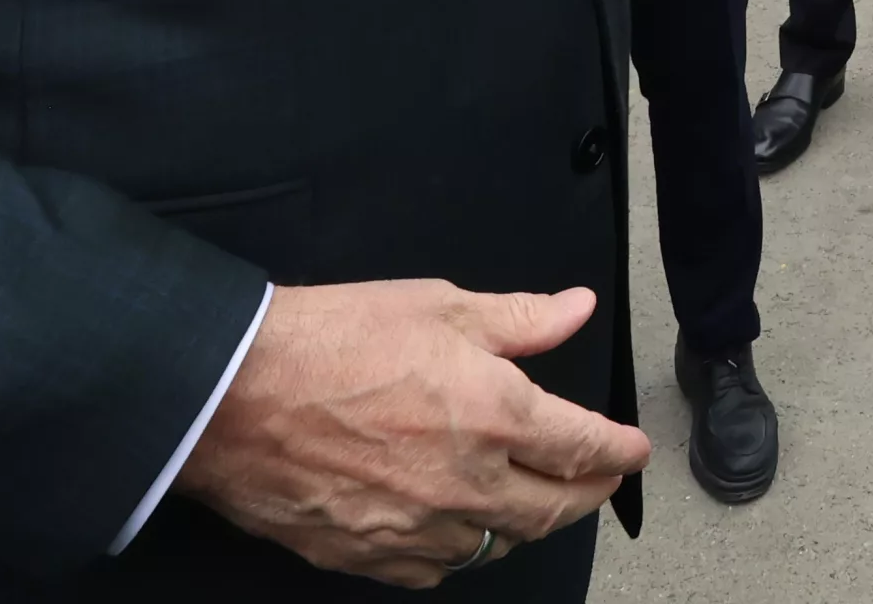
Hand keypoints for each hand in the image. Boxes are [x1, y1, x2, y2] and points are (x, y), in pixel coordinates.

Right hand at [178, 279, 647, 588]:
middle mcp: (467, 483)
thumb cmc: (334, 338)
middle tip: (602, 479)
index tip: (635, 450)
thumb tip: (575, 309)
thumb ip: (518, 318)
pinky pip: (439, 568)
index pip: (582, 446)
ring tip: (536, 499)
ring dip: (526, 522)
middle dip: (588, 494)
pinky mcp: (374, 558)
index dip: (618, 450)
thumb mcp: (439, 304)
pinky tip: (463, 529)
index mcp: (493, 412)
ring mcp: (420, 530)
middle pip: (553, 509)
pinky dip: (462, 549)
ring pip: (498, 545)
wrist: (238, 395)